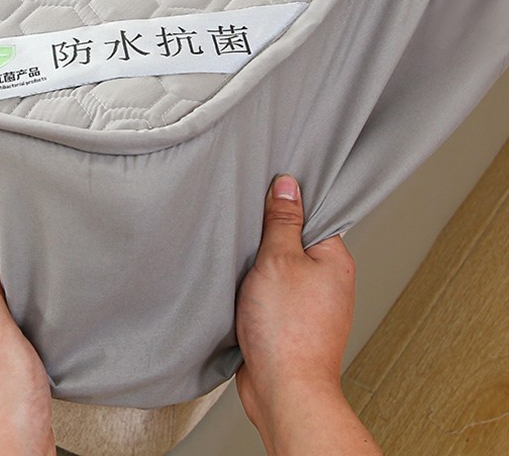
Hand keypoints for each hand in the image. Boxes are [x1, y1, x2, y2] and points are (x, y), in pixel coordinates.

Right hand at [235, 175, 380, 455]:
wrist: (283, 390)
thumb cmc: (287, 330)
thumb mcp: (278, 258)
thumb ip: (281, 221)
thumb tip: (288, 185)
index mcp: (335, 259)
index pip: (314, 214)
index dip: (287, 203)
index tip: (264, 194)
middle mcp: (328, 281)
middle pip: (294, 241)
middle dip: (268, 236)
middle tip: (246, 229)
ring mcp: (310, 304)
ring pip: (280, 269)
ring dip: (259, 265)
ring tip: (242, 261)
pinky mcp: (290, 323)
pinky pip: (272, 293)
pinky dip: (255, 288)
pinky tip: (240, 287)